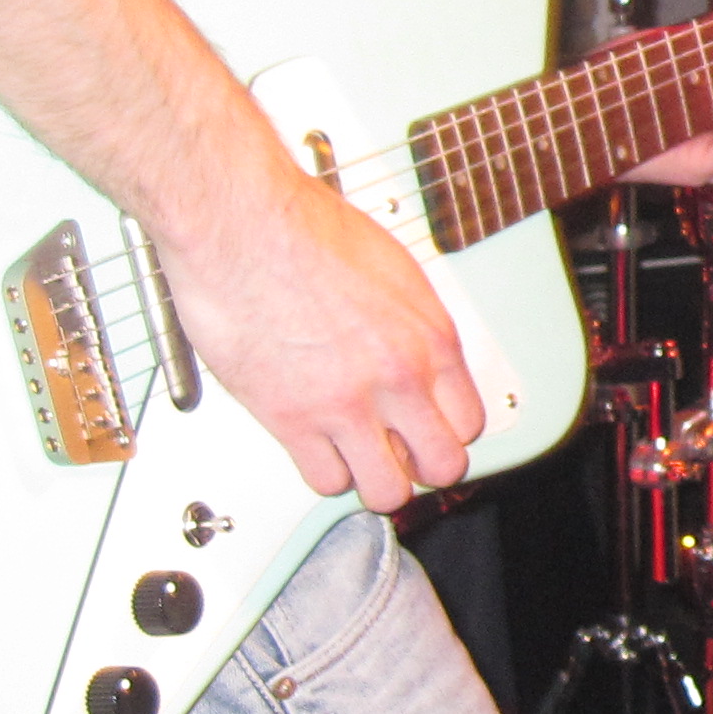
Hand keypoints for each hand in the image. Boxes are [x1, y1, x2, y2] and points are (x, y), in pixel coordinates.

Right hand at [156, 154, 489, 515]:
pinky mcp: (292, 418)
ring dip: (373, 477)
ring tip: (358, 456)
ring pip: (387, 489)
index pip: (469, 421)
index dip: (448, 432)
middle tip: (399, 453)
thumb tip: (420, 357)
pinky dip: (322, 471)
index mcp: (430, 336)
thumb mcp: (393, 269)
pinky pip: (326, 480)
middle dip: (421, 465)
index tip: (430, 432)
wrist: (243, 224)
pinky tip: (315, 446)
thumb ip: (413, 325)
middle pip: (442, 465)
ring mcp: (348, 402)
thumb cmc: (305, 230)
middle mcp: (399, 375)